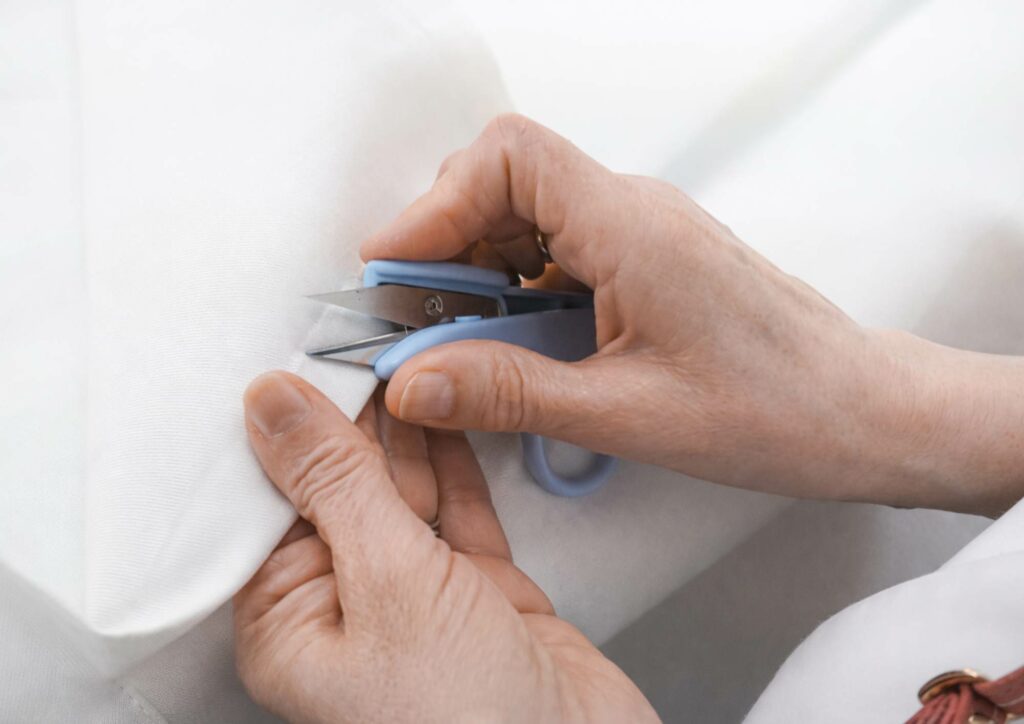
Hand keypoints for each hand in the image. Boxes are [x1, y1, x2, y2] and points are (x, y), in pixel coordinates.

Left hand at [235, 372, 656, 722]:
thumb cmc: (465, 723)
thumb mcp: (387, 584)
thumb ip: (336, 485)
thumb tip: (273, 406)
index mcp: (293, 627)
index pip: (275, 505)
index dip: (289, 432)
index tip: (302, 363)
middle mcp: (351, 612)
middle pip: (341, 492)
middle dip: (354, 421)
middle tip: (365, 347)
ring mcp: (420, 601)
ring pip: (404, 495)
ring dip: (407, 432)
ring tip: (403, 362)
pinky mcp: (481, 593)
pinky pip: (459, 512)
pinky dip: (455, 461)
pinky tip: (443, 414)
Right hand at [362, 114, 1023, 515]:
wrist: (860, 412)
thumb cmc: (774, 410)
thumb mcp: (626, 414)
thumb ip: (510, 392)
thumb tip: (414, 381)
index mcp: (630, 227)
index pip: (508, 158)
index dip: (434, 206)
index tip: (391, 270)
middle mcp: (633, 210)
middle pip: (505, 178)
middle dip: (443, 240)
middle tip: (410, 315)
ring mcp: (640, 231)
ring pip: (527, 212)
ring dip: (476, 265)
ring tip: (449, 335)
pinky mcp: (645, 258)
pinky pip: (557, 246)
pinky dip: (514, 284)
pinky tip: (507, 339)